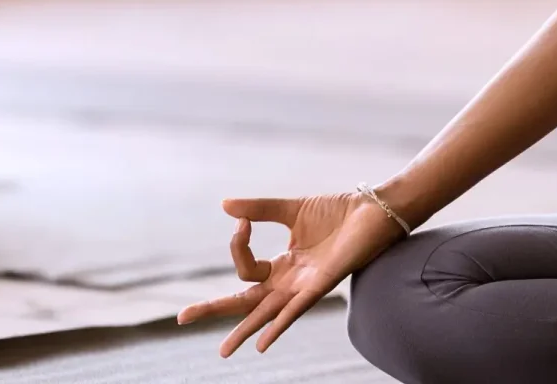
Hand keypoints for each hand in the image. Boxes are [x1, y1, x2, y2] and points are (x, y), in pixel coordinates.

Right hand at [177, 193, 405, 356]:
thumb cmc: (339, 213)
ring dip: (245, 329)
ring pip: (267, 312)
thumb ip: (260, 210)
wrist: (374, 210)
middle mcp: (291, 280)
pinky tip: (264, 342)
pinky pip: (297, 308)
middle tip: (182, 317)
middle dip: (214, 309)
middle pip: (246, 300)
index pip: (245, 267)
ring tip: (223, 350)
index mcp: (283, 265)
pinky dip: (279, 324)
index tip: (242, 221)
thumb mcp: (292, 209)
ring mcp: (305, 285)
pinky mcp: (323, 283)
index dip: (237, 244)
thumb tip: (224, 206)